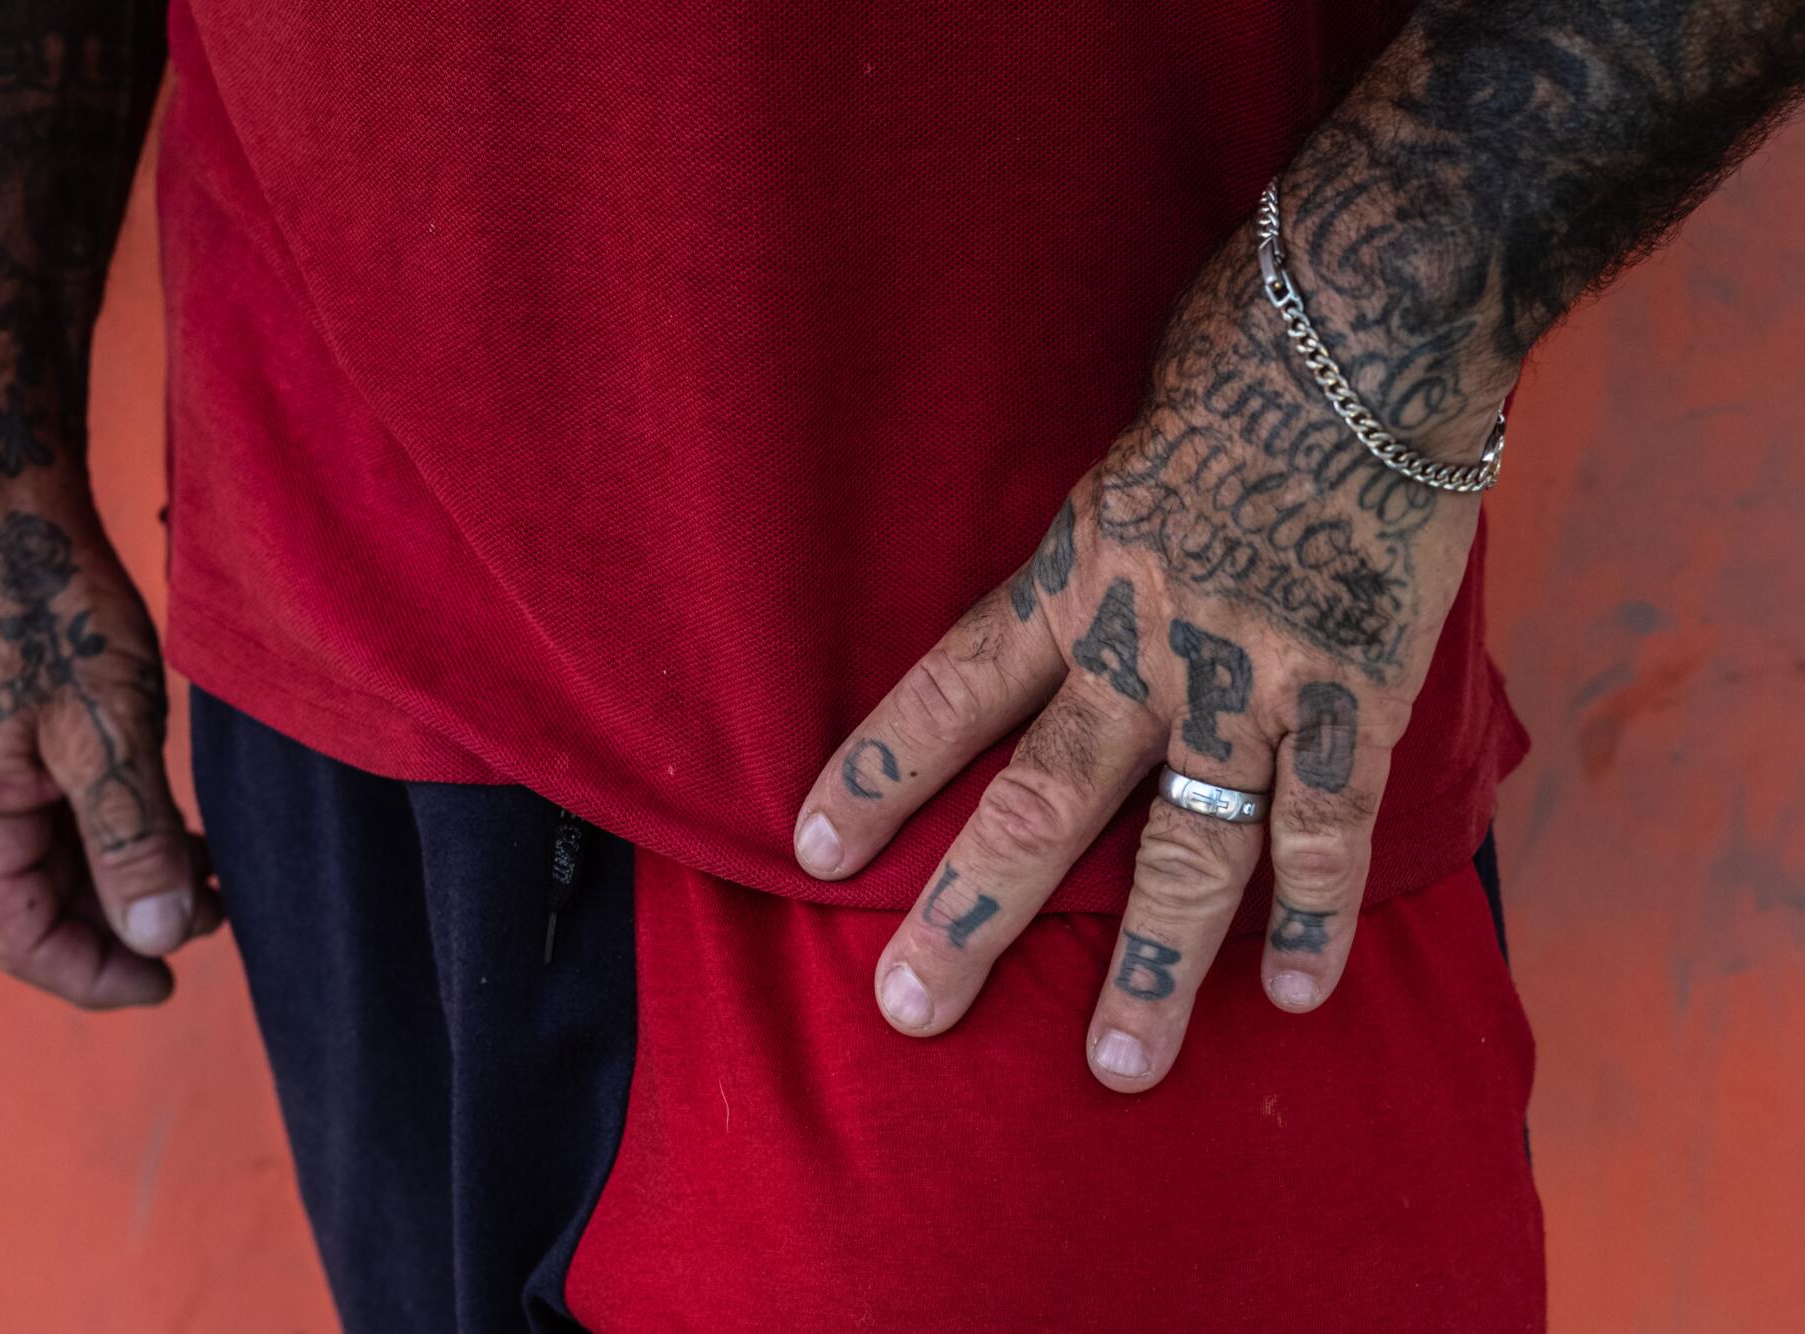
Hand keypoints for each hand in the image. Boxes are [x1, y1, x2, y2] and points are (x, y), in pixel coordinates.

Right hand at [0, 510, 219, 1008]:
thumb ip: (132, 840)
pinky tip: (176, 833)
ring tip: (210, 880)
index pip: (22, 938)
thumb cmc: (49, 609)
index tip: (167, 986)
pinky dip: (113, 838)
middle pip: (38, 908)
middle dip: (124, 926)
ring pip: (52, 864)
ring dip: (126, 882)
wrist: (7, 510)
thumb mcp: (108, 731)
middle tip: (214, 920)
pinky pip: (54, 819)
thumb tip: (160, 938)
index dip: (96, 975)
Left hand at [792, 226, 1504, 1090]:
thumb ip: (1091, 552)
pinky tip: (1291, 991)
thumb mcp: (1119, 456)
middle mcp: (1141, 645)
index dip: (877, 773)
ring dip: (1147, 961)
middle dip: (970, 913)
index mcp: (1072, 578)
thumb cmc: (1233, 369)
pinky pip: (1326, 823)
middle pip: (1038, 802)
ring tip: (1116, 1065)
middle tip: (910, 1006)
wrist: (1370, 326)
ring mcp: (1248, 677)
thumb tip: (1068, 596)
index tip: (810, 849)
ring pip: (1185, 847)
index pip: (948, 691)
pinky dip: (1311, 911)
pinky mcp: (1353, 689)